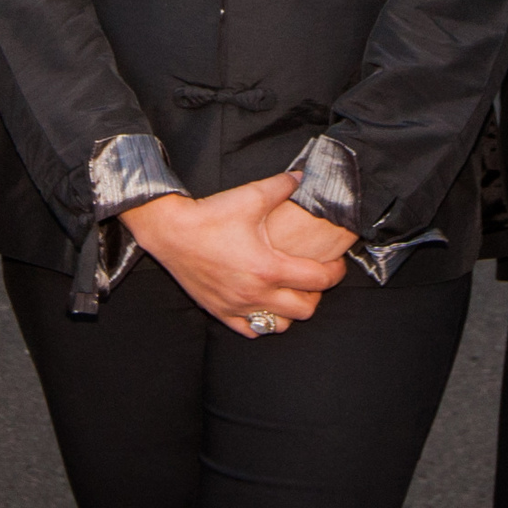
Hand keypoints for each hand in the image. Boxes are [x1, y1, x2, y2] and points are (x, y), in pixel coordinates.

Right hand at [123, 173, 346, 339]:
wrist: (170, 231)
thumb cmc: (210, 215)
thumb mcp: (251, 195)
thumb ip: (283, 185)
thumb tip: (303, 176)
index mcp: (269, 267)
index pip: (319, 280)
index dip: (336, 272)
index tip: (337, 264)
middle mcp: (256, 293)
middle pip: (305, 309)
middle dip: (317, 295)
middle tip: (314, 278)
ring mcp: (237, 306)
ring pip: (279, 325)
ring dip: (290, 312)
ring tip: (289, 293)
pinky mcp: (220, 311)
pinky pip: (250, 331)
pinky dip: (261, 322)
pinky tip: (261, 305)